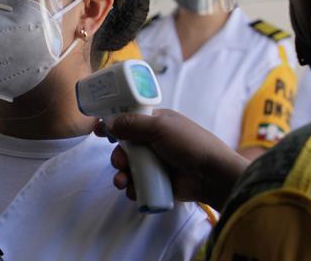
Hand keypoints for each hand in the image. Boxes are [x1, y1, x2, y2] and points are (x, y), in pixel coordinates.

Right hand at [94, 109, 248, 210]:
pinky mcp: (156, 183)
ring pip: (128, 168)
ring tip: (122, 181)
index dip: (113, 124)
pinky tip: (132, 190)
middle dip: (117, 155)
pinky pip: (136, 184)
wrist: (212, 175)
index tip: (98, 131)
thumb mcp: (160, 126)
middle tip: (119, 162)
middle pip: (124, 147)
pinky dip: (131, 188)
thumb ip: (132, 124)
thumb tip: (108, 122)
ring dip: (120, 174)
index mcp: (156, 123)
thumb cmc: (188, 144)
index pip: (129, 120)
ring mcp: (155, 163)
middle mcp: (153, 142)